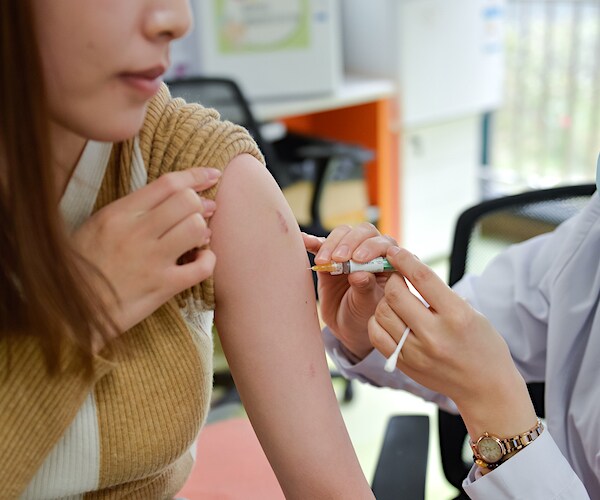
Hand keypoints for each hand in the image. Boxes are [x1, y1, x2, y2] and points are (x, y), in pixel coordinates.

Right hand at [72, 167, 219, 343]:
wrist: (66, 312)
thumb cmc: (80, 268)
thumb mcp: (96, 227)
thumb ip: (130, 210)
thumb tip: (169, 198)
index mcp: (118, 214)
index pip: (167, 184)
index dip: (195, 176)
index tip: (212, 175)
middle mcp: (136, 233)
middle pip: (187, 202)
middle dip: (201, 204)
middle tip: (206, 211)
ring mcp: (151, 260)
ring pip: (196, 228)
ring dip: (203, 231)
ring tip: (198, 238)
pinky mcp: (162, 287)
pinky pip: (202, 268)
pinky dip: (208, 261)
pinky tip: (200, 260)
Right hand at [302, 223, 396, 359]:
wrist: (347, 325)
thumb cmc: (364, 315)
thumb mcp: (367, 306)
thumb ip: (366, 288)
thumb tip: (359, 274)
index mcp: (389, 262)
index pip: (384, 243)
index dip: (371, 247)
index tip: (358, 259)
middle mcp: (371, 251)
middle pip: (363, 232)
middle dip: (350, 243)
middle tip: (338, 259)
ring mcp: (350, 251)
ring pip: (343, 234)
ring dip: (331, 244)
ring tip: (322, 262)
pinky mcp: (330, 255)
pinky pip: (321, 244)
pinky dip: (312, 241)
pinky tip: (304, 240)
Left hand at [368, 247, 536, 437]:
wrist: (485, 388)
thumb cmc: (482, 346)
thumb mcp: (471, 313)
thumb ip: (441, 294)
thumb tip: (409, 268)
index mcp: (457, 316)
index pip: (423, 278)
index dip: (405, 260)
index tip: (395, 251)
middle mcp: (434, 334)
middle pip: (396, 294)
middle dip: (393, 279)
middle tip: (397, 278)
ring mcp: (416, 352)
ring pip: (382, 313)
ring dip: (385, 300)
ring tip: (396, 300)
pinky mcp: (404, 364)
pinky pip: (376, 335)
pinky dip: (378, 321)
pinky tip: (388, 318)